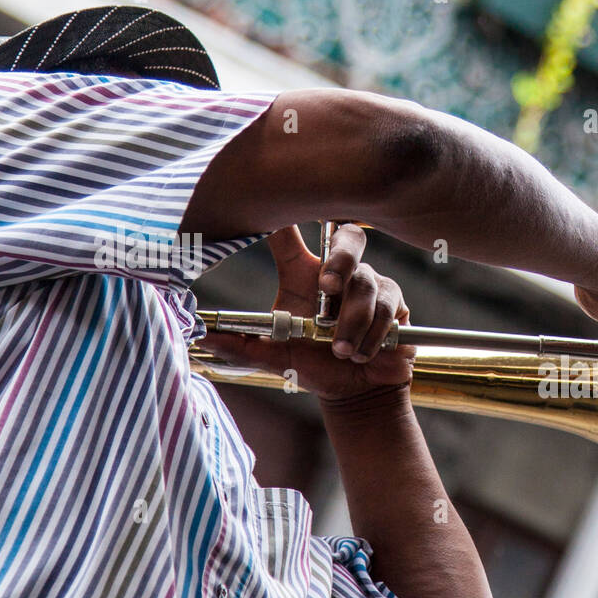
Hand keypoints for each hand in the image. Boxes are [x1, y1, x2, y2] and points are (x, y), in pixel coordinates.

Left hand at [196, 223, 413, 400]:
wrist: (356, 392)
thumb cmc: (315, 366)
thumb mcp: (275, 357)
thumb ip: (242, 346)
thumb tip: (202, 337)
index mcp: (304, 275)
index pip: (289, 235)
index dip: (281, 215)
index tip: (270, 204)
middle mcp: (340, 272)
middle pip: (348, 238)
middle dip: (340, 260)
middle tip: (327, 287)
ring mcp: (371, 284)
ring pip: (365, 285)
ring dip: (351, 322)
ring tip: (341, 351)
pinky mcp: (394, 302)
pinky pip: (386, 308)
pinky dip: (371, 336)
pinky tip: (361, 353)